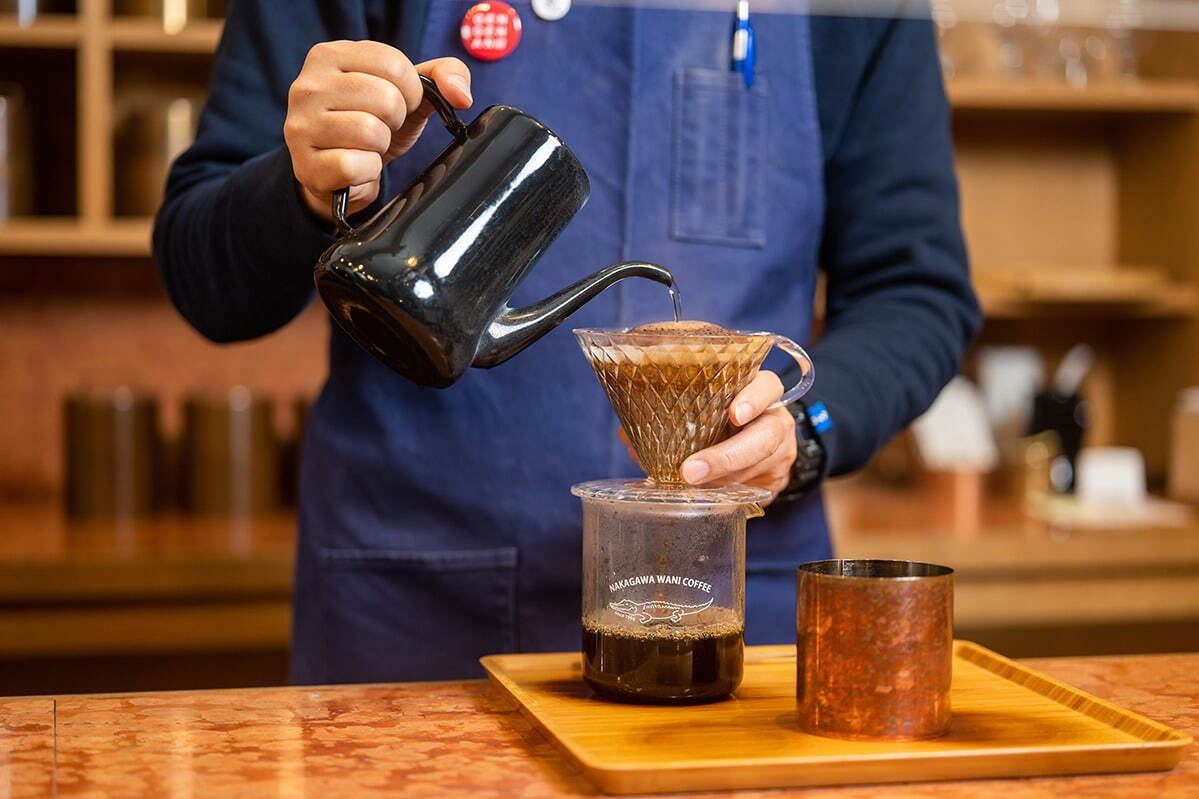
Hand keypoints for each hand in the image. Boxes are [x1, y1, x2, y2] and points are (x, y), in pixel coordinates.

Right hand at [284, 41, 472, 221]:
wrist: (341, 173)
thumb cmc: (373, 122)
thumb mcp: (408, 92)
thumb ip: (443, 75)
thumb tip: (461, 96)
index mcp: (330, 56)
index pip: (393, 64)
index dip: (410, 91)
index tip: (399, 103)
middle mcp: (307, 86)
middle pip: (385, 98)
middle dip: (395, 119)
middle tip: (381, 127)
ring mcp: (301, 126)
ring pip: (371, 132)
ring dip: (381, 146)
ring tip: (368, 145)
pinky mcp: (306, 165)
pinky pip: (357, 165)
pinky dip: (368, 171)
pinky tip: (358, 167)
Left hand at [618, 371, 797, 502]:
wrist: (756, 442)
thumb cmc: (721, 414)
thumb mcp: (708, 401)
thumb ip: (674, 407)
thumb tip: (626, 434)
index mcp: (761, 391)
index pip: (768, 386)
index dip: (754, 398)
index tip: (733, 415)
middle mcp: (776, 421)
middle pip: (764, 437)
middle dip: (726, 456)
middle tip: (690, 472)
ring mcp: (780, 453)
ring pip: (754, 470)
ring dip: (717, 480)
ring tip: (683, 485)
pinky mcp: (774, 481)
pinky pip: (750, 491)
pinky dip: (721, 493)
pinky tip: (700, 495)